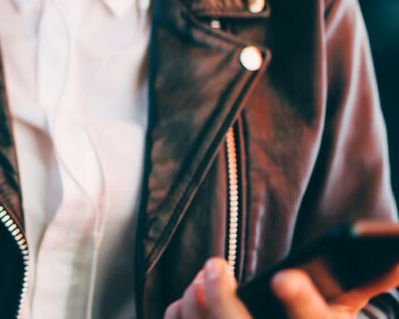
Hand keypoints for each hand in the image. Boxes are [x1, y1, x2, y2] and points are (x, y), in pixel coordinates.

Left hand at [164, 257, 398, 318]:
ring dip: (196, 307)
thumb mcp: (344, 312)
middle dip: (221, 299)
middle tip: (214, 266)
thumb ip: (364, 281)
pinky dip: (181, 318)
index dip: (301, 301)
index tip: (283, 277)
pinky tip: (184, 302)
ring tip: (199, 280)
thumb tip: (392, 248)